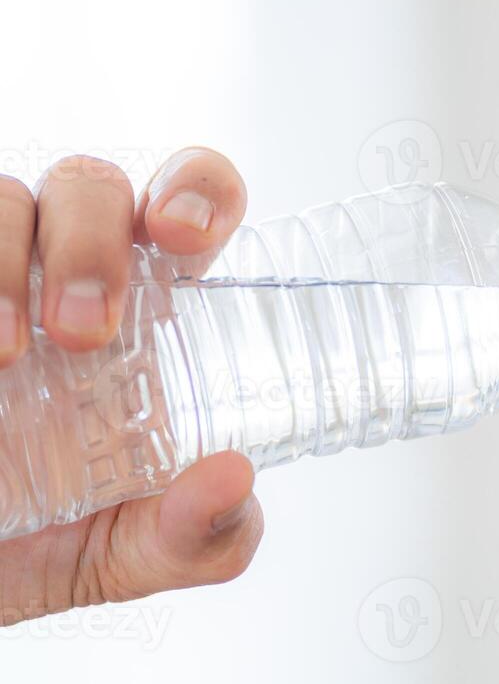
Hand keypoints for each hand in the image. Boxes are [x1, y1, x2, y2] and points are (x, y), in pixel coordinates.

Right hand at [0, 148, 263, 625]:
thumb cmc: (42, 541)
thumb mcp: (131, 553)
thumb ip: (200, 533)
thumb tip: (234, 477)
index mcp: (150, 308)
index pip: (190, 201)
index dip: (196, 188)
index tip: (183, 235)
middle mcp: (67, 273)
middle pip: (91, 186)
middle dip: (91, 241)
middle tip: (84, 334)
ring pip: (3, 196)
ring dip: (3, 261)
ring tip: (7, 355)